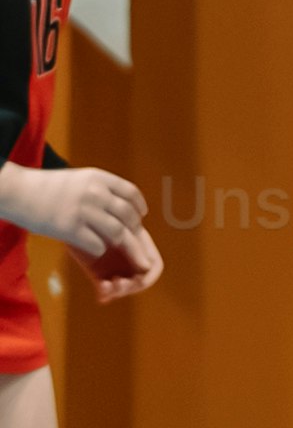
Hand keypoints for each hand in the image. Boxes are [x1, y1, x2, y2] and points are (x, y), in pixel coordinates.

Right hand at [7, 164, 154, 300]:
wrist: (16, 191)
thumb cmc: (44, 187)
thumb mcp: (78, 179)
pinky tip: (94, 249)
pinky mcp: (69, 229)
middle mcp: (95, 193)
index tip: (140, 216)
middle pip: (129, 216)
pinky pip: (97, 245)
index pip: (131, 193)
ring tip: (118, 247)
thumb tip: (122, 206)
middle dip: (135, 229)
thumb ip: (99, 189)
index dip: (139, 207)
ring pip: (118, 233)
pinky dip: (99, 250)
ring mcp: (83, 211)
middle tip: (133, 237)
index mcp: (98, 178)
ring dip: (121, 243)